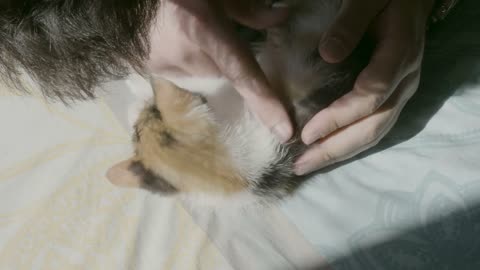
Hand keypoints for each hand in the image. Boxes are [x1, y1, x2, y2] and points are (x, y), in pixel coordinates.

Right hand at [147, 0, 292, 141]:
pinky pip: (177, 72)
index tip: (284, 131)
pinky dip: (181, 57)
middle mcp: (182, 55)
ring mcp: (159, 65)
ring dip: (199, 57)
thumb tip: (282, 17)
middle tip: (207, 29)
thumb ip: (247, 8)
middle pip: (221, 72)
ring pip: (199, 73)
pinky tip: (170, 36)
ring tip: (186, 29)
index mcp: (203, 29)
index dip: (265, 102)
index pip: (242, 74)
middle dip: (222, 57)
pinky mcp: (146, 68)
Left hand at [295, 0, 434, 174]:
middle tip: (302, 165)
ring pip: (376, 132)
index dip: (339, 117)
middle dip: (336, 148)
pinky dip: (351, 143)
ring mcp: (403, 91)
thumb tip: (328, 55)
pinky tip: (328, 151)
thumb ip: (350, 23)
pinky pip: (376, 127)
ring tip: (309, 165)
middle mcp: (405, 80)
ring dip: (342, 152)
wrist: (412, 0)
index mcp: (399, 55)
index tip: (307, 133)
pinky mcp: (395, 97)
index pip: (370, 96)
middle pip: (373, 125)